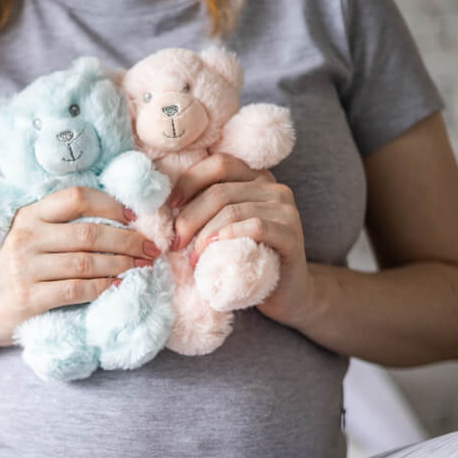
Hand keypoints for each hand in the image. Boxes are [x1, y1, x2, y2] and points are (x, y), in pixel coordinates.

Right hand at [0, 186, 159, 348]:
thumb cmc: (16, 274)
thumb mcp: (30, 240)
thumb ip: (62, 228)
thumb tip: (122, 222)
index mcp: (29, 215)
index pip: (76, 197)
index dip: (111, 205)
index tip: (134, 218)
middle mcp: (25, 236)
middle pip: (88, 232)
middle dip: (128, 241)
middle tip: (150, 249)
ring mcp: (24, 267)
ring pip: (87, 261)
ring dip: (121, 265)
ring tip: (141, 268)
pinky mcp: (28, 297)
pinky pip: (77, 289)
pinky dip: (103, 287)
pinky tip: (118, 286)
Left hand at [169, 153, 315, 327]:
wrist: (285, 293)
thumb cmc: (246, 260)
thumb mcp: (224, 230)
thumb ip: (207, 211)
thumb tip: (165, 207)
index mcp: (255, 179)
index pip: (218, 164)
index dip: (189, 181)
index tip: (170, 208)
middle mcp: (273, 188)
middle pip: (220, 191)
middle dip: (189, 218)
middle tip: (175, 244)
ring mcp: (285, 210)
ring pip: (233, 211)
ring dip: (204, 235)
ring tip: (192, 258)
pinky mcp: (291, 235)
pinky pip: (255, 227)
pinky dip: (228, 237)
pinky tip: (213, 253)